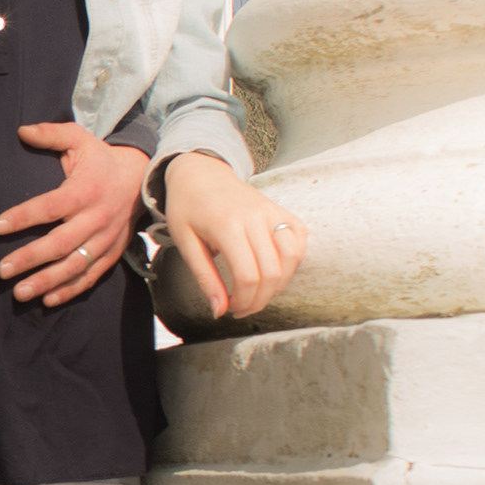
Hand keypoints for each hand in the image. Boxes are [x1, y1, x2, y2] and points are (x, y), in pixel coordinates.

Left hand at [0, 123, 149, 306]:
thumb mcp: (79, 139)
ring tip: (19, 293)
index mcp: (85, 190)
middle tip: (1, 271)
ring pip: (75, 265)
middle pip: (60, 243)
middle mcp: (97, 217)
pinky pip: (91, 276)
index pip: (50, 207)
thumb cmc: (101, 159)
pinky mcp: (112, 253)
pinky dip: (70, 290)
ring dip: (47, 282)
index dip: (23, 216)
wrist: (141, 178)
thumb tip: (21, 131)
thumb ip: (51, 134)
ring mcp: (106, 239)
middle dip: (30, 259)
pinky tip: (47, 300)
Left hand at [163, 153, 307, 320]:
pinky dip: (293, 260)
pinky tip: (274, 269)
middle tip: (243, 308)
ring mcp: (271, 211)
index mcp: (226, 225)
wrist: (200, 173)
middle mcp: (254, 217)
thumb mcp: (185, 242)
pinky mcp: (280, 209)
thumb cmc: (187, 208)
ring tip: (258, 292)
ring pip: (291, 258)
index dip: (243, 301)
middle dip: (260, 300)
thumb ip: (205, 277)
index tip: (231, 309)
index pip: (247, 276)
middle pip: (272, 272)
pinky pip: (300, 238)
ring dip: (279, 284)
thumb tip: (219, 311)